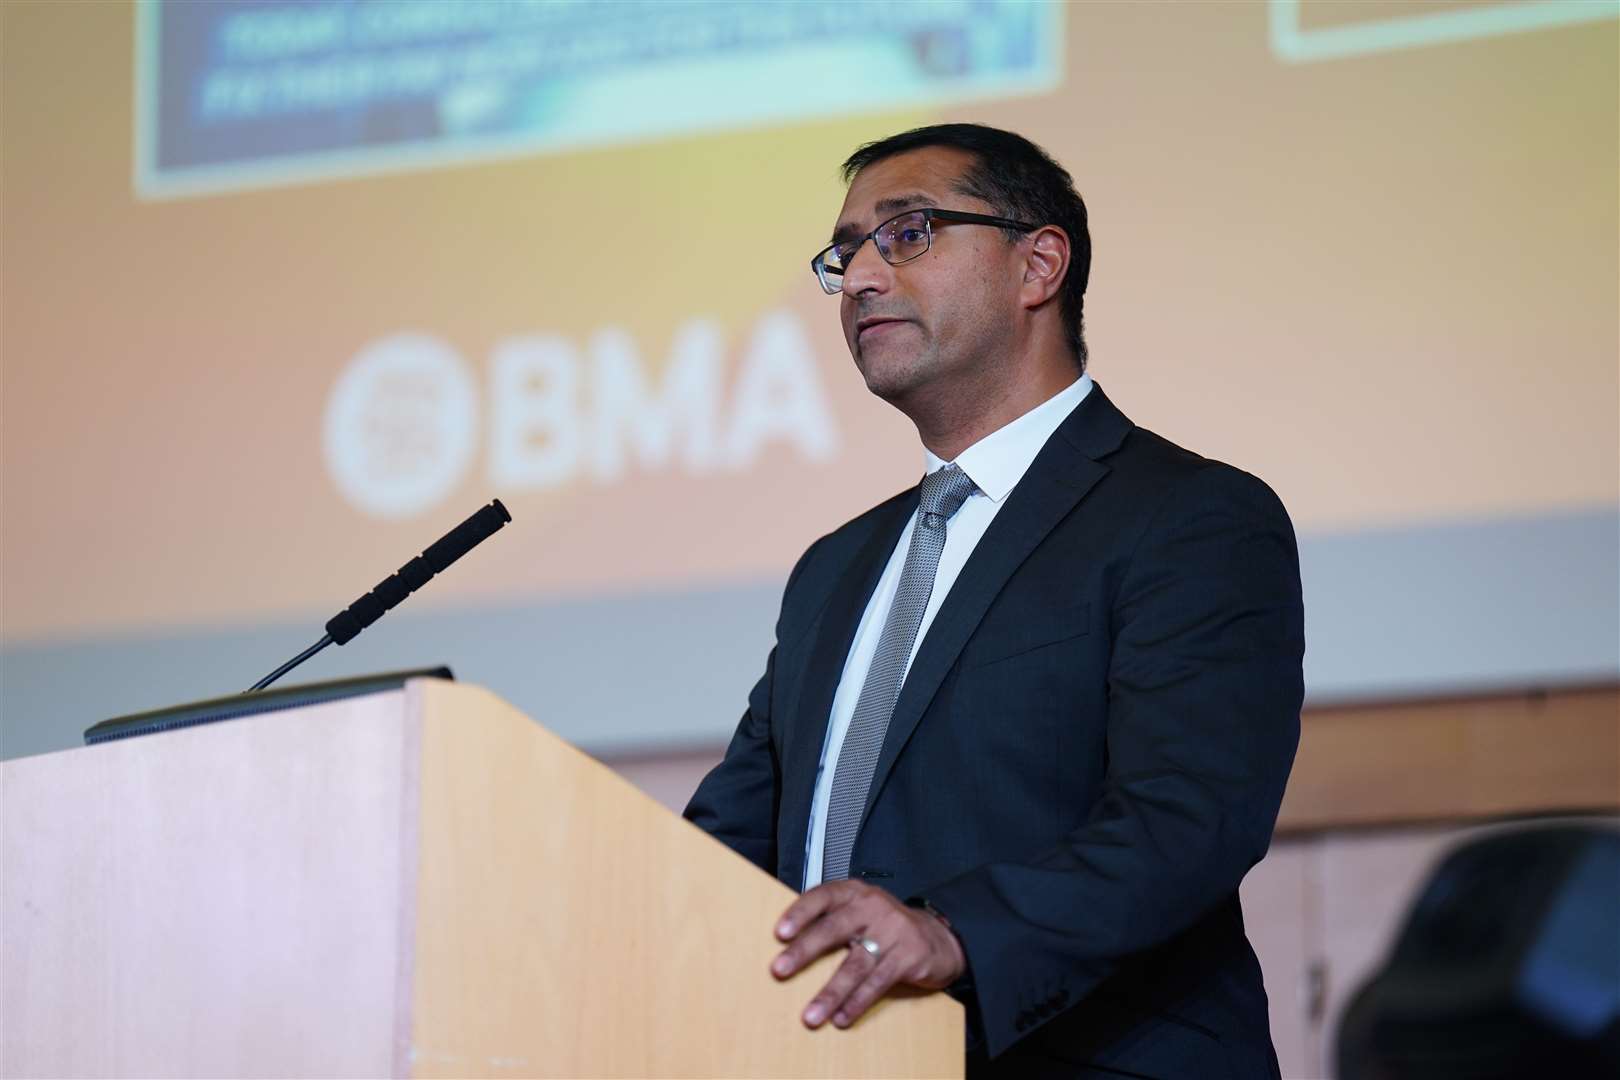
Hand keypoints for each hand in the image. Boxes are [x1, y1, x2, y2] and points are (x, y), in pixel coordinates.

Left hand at [770, 880, 965, 1028]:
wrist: (937, 938)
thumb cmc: (885, 927)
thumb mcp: (859, 912)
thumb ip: (830, 921)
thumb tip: (786, 948)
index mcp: (854, 893)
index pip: (823, 896)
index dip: (800, 913)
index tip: (779, 933)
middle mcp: (873, 907)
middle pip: (835, 929)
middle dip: (805, 951)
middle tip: (780, 970)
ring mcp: (893, 931)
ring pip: (856, 964)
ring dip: (830, 992)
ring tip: (811, 1015)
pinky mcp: (909, 956)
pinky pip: (878, 982)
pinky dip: (857, 1002)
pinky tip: (842, 1017)